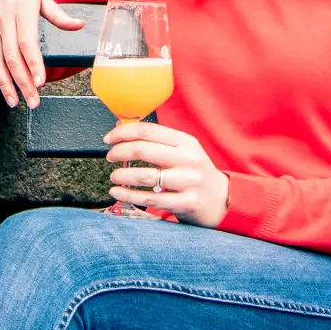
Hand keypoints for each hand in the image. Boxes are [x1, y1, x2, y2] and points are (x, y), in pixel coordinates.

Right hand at [0, 0, 79, 108]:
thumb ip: (58, 14)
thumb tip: (79, 26)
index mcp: (22, 9)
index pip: (28, 43)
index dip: (34, 65)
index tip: (40, 83)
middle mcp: (3, 18)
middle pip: (11, 57)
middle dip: (21, 82)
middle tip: (32, 102)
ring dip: (2, 84)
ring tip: (12, 102)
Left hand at [105, 122, 229, 227]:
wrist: (222, 200)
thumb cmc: (194, 173)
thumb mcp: (182, 151)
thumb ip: (155, 140)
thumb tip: (121, 127)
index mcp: (185, 141)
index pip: (148, 131)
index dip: (123, 133)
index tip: (108, 138)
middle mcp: (188, 159)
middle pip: (144, 150)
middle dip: (119, 152)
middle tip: (109, 156)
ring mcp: (189, 181)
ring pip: (145, 176)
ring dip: (122, 175)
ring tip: (114, 176)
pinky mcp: (187, 202)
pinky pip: (151, 199)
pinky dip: (128, 195)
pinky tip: (118, 193)